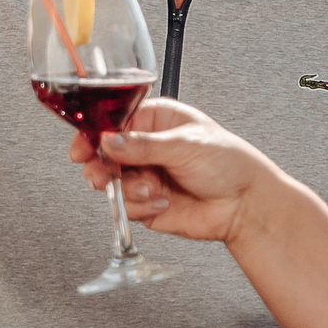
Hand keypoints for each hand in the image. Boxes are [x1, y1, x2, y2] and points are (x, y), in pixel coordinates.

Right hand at [69, 98, 272, 244]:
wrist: (245, 205)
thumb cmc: (229, 163)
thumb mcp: (185, 145)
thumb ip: (143, 146)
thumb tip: (109, 141)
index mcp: (155, 121)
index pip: (112, 122)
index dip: (93, 135)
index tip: (82, 148)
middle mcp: (145, 147)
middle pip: (103, 155)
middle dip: (101, 168)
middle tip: (103, 176)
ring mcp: (144, 175)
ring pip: (111, 183)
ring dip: (127, 190)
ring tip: (151, 189)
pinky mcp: (146, 203)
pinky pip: (126, 206)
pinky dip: (140, 207)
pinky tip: (163, 201)